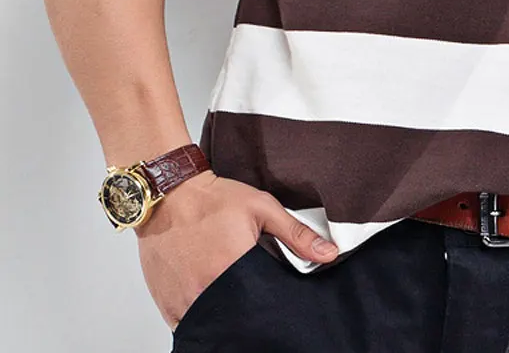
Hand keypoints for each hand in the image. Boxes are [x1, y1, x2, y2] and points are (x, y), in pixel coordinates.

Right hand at [135, 170, 338, 329]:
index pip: (262, 305)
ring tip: (232, 291)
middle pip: (237, 317)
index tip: (274, 296)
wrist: (169, 195)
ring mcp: (183, 301)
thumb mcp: (262, 208)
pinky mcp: (167, 305)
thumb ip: (297, 234)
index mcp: (231, 268)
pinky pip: (189, 324)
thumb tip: (329, 254)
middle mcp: (204, 290)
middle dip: (249, 310)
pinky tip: (211, 296)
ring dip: (225, 313)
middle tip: (253, 292)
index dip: (272, 305)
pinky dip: (202, 315)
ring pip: (212, 323)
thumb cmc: (213, 199)